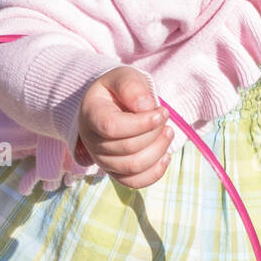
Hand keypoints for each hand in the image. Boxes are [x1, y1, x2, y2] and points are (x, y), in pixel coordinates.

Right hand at [75, 66, 173, 188]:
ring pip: (133, 167)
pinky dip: (155, 172)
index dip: (142, 123)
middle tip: (164, 117)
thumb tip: (146, 108)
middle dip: (155, 133)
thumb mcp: (124, 77)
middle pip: (127, 148)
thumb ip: (132, 86)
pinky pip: (134, 182)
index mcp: (92, 114)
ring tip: (168, 132)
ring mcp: (102, 159)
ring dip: (158, 150)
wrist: (110, 105)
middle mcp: (92, 141)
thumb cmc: (118, 90)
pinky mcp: (115, 172)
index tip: (161, 111)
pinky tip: (165, 156)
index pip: (112, 127)